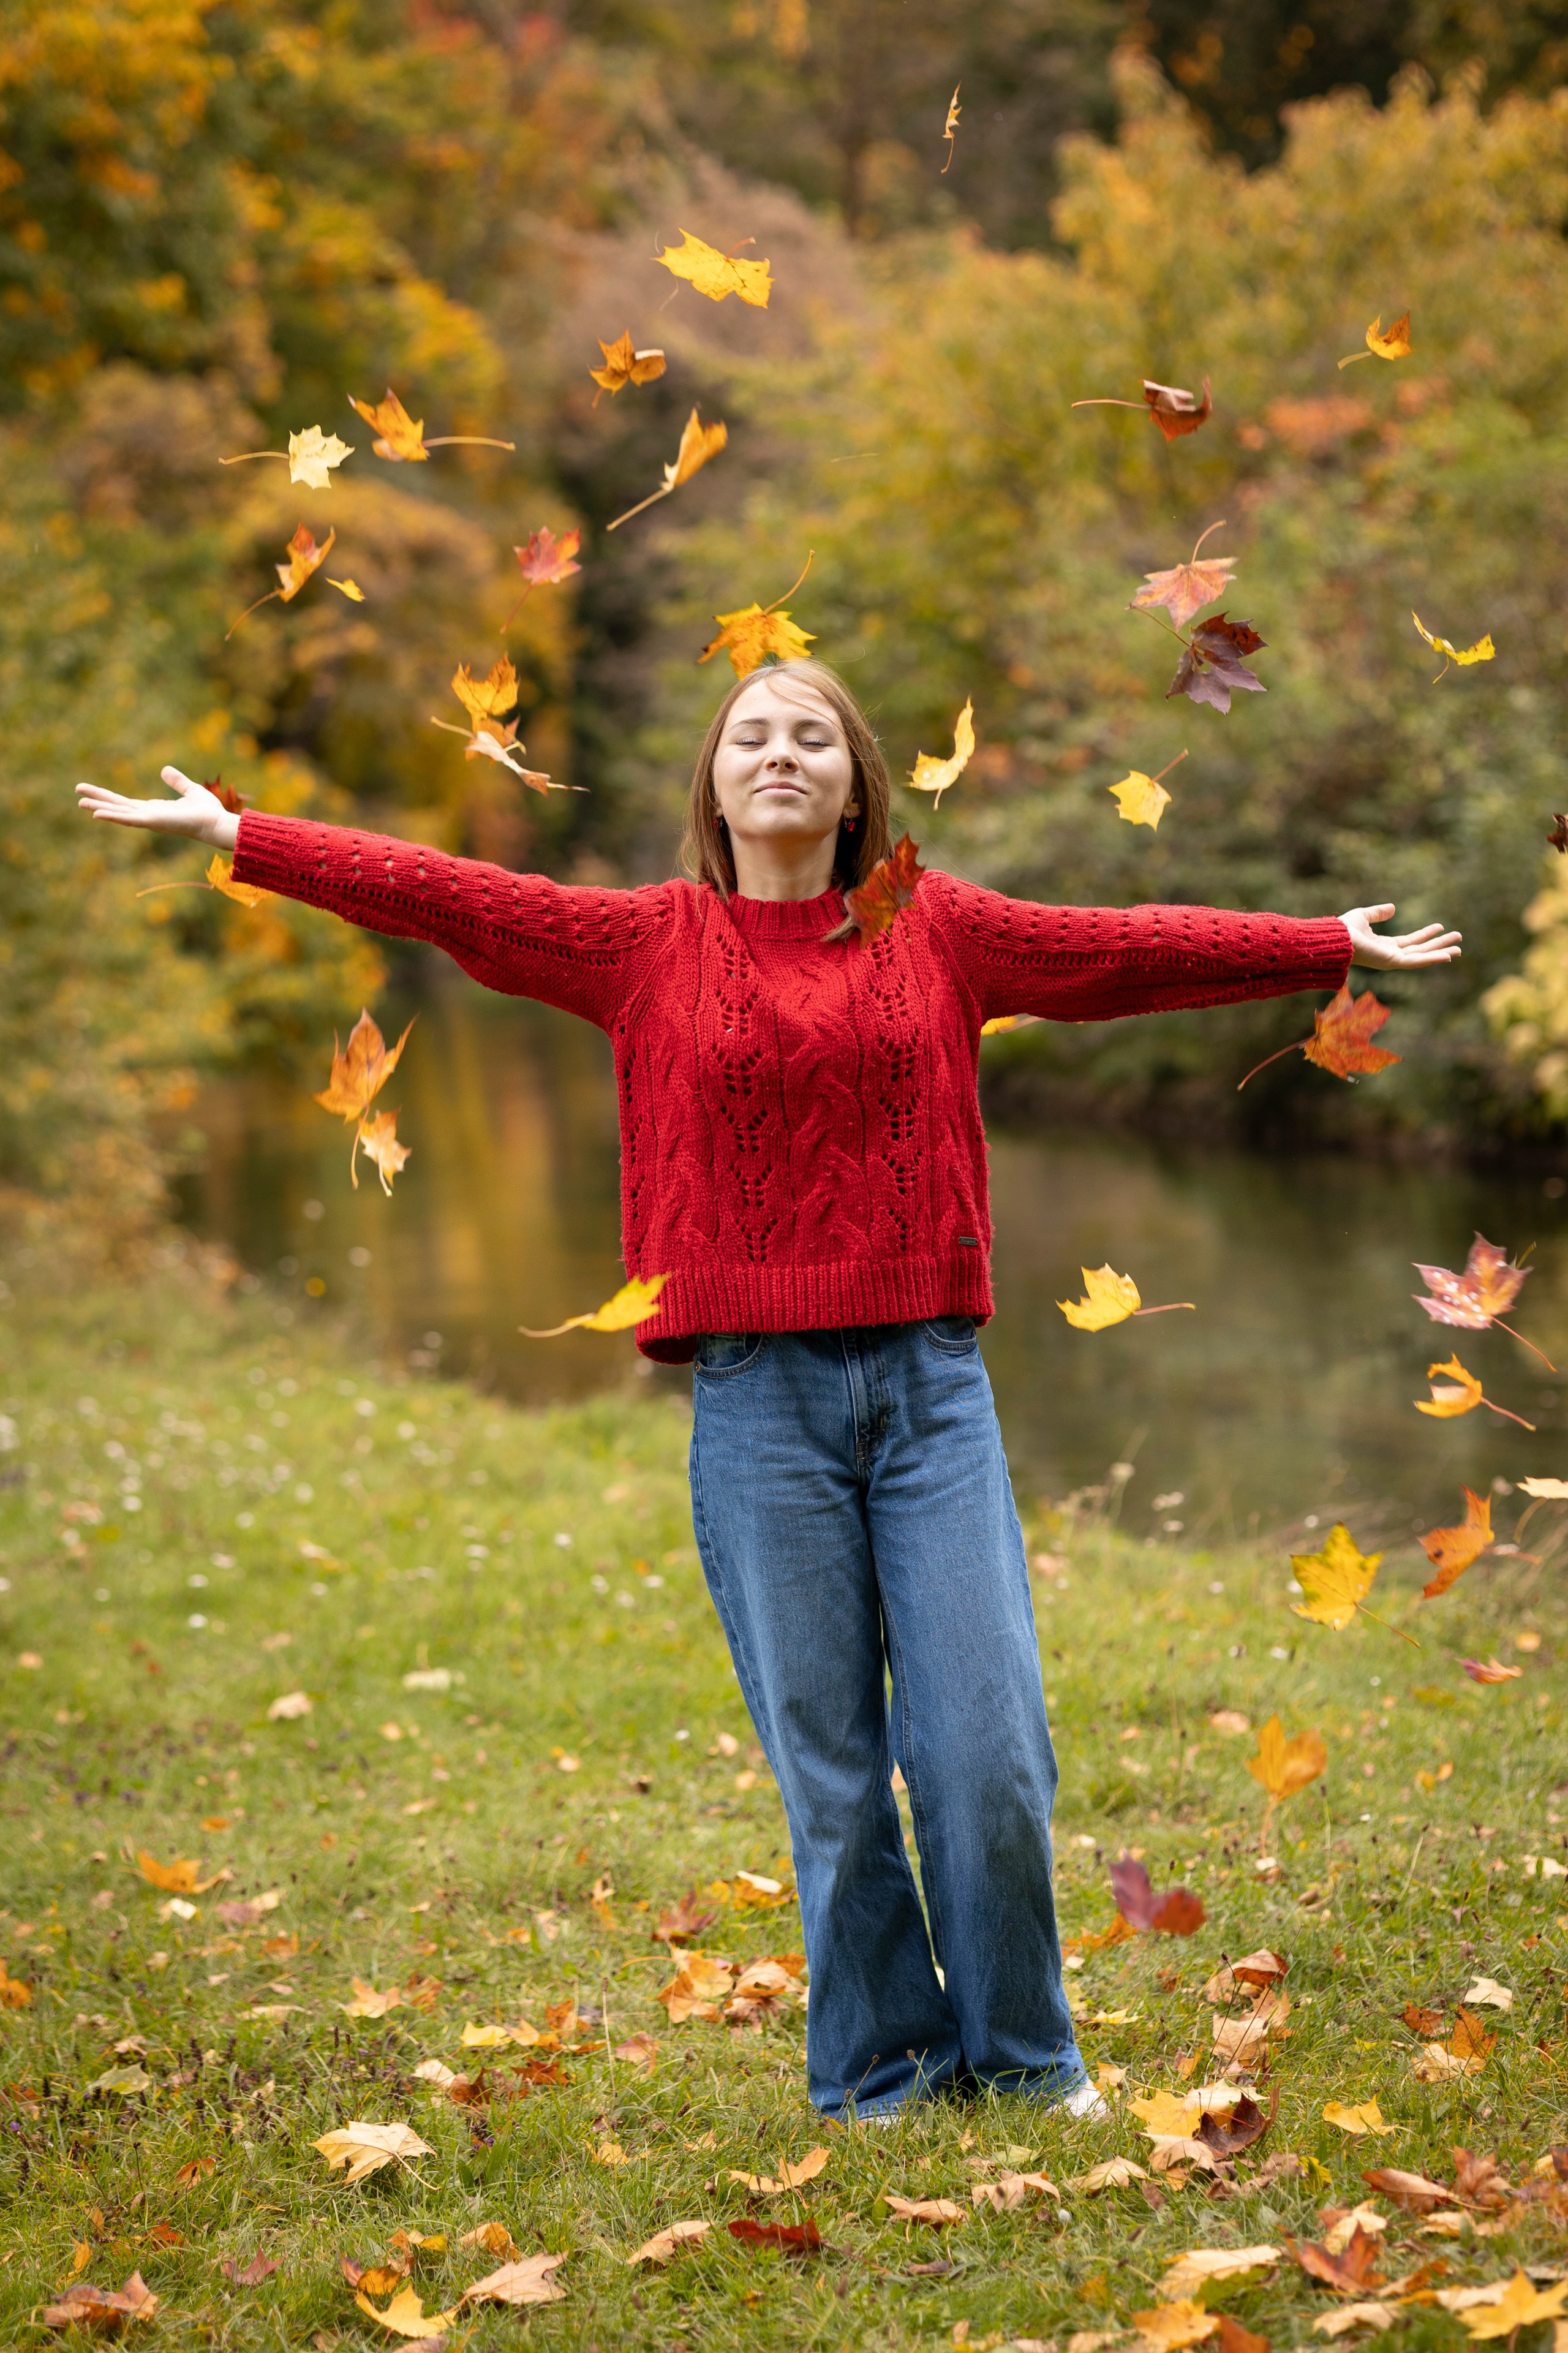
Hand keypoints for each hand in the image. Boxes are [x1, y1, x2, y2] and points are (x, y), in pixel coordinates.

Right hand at [75, 766, 240, 852]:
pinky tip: (97, 814)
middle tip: (78, 794)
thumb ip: (177, 781)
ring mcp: (149, 820)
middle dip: (98, 800)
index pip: (126, 803)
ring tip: (80, 802)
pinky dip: (113, 817)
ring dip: (99, 807)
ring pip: (118, 812)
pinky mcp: (152, 822)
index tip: (93, 792)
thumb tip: (164, 769)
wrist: (216, 823)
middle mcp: (148, 816)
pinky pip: (129, 819)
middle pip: (117, 806)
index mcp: (154, 809)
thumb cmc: (207, 812)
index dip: (109, 798)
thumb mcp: (189, 790)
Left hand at [1338, 902, 1461, 970]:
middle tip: (1458, 939)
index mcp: (1384, 946)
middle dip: (1439, 945)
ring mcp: (1393, 961)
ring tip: (1459, 948)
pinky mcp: (1393, 963)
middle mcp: (1390, 955)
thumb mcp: (1364, 916)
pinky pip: (1416, 962)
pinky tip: (1447, 956)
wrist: (1337, 938)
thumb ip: (1378, 913)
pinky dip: (1432, 959)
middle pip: (1420, 950)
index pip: (1410, 941)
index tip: (1440, 927)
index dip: (1425, 934)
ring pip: (1422, 957)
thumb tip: (1393, 908)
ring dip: (1441, 952)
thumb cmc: (1345, 929)